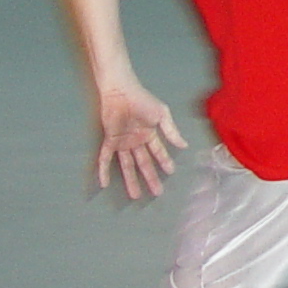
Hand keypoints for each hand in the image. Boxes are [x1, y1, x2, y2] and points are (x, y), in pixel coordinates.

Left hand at [95, 84, 186, 198]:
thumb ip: (171, 131)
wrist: (121, 92)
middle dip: (150, 178)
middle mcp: (136, 141)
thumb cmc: (143, 101)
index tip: (171, 173)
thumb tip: (184, 146)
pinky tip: (104, 183)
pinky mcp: (109, 141)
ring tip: (135, 195)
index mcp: (150, 134)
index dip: (164, 162)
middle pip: (144, 163)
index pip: (158, 152)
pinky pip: (105, 158)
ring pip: (127, 165)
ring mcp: (123, 142)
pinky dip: (104, 171)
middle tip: (156, 193)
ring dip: (130, 180)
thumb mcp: (162, 115)